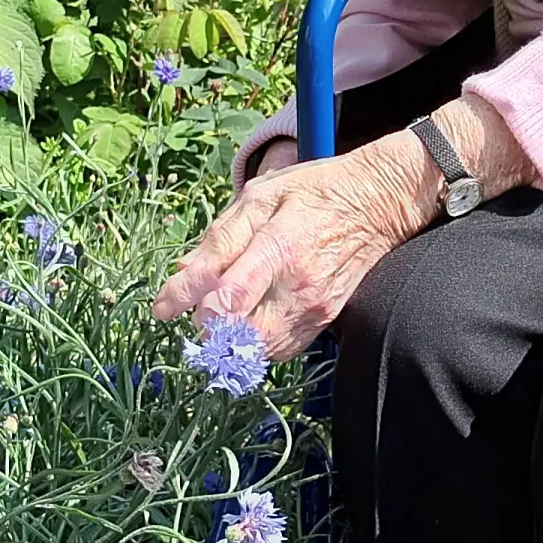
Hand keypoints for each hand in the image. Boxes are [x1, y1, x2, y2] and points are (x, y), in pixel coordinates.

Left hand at [155, 101, 530, 358]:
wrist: (378, 203)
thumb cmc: (314, 191)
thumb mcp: (261, 195)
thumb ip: (220, 238)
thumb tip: (182, 274)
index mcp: (279, 247)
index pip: (226, 296)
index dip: (187, 305)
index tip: (163, 307)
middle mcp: (299, 286)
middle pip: (239, 336)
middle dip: (207, 329)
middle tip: (195, 310)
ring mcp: (316, 309)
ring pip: (258, 351)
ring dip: (230, 341)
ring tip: (220, 316)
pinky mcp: (325, 322)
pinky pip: (281, 350)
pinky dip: (257, 343)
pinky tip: (250, 320)